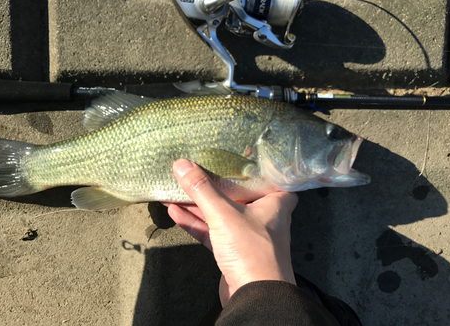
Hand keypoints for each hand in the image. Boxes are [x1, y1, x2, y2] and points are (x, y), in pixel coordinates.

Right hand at [165, 159, 298, 306]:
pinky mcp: (233, 252)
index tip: (237, 153)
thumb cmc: (252, 250)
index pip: (267, 176)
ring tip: (176, 189)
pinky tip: (175, 212)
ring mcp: (247, 235)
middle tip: (195, 169)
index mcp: (274, 202)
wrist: (255, 297)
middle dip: (214, 185)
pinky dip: (195, 222)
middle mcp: (263, 217)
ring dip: (198, 204)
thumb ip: (202, 190)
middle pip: (237, 194)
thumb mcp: (224, 214)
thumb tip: (181, 164)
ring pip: (221, 213)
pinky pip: (212, 231)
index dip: (254, 166)